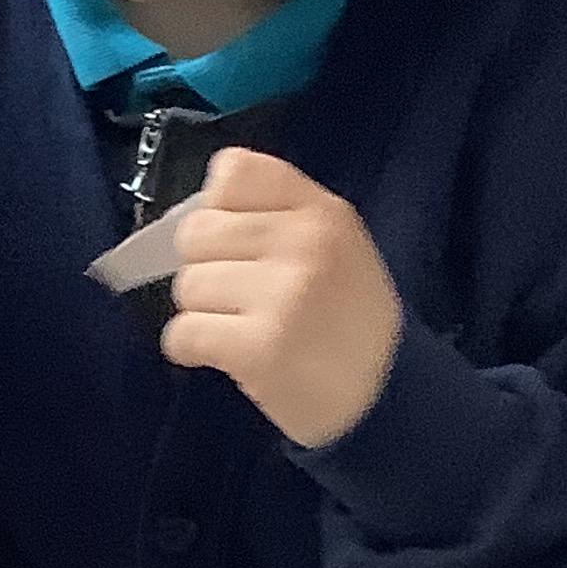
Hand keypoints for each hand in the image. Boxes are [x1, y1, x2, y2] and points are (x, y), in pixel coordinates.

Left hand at [162, 150, 401, 450]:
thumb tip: (200, 209)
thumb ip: (276, 214)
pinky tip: (224, 355)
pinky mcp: (258, 348)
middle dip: (206, 267)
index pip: (232, 171)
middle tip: (240, 296)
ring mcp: (283, 295)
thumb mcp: (335, 245)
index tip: (238, 242)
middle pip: (196, 232)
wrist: (384, 396)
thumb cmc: (347, 319)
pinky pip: (182, 333)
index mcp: (322, 211)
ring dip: (202, 313)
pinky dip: (190, 349)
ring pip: (186, 285)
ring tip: (242, 328)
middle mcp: (305, 243)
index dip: (220, 208)